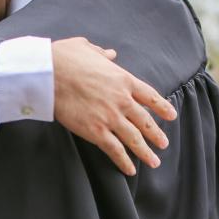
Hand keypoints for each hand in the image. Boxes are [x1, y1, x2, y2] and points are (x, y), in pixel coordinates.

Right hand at [51, 37, 176, 175]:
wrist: (48, 73)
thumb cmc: (64, 58)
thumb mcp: (86, 48)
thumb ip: (102, 53)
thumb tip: (110, 53)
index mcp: (123, 79)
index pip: (149, 96)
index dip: (162, 107)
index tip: (171, 115)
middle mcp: (122, 100)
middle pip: (145, 121)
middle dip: (156, 134)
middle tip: (163, 143)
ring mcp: (110, 117)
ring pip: (134, 139)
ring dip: (145, 152)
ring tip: (154, 161)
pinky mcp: (96, 131)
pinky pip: (115, 150)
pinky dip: (124, 161)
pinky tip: (130, 170)